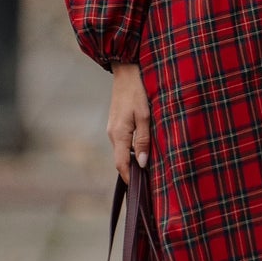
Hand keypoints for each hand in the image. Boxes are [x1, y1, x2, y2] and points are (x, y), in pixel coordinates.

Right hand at [108, 61, 150, 177]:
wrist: (126, 71)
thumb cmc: (138, 91)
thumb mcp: (145, 116)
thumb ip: (144, 140)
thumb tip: (142, 164)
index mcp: (119, 135)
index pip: (121, 165)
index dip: (130, 178)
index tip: (141, 190)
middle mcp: (113, 134)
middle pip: (121, 160)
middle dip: (133, 172)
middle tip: (149, 181)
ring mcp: (113, 128)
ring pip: (122, 151)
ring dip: (133, 160)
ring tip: (149, 167)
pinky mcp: (116, 123)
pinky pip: (123, 142)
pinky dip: (131, 149)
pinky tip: (143, 149)